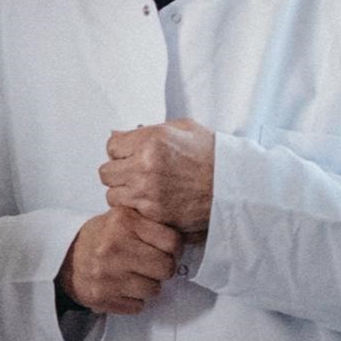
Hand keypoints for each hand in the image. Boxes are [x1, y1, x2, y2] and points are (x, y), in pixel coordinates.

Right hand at [57, 207, 183, 315]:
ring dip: (149, 286)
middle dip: (163, 269)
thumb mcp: (121, 218)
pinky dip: (134, 300)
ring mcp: (108, 274)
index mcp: (123, 222)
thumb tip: (185, 239)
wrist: (65, 258)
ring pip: (154, 290)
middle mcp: (115, 247)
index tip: (168, 250)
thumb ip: (149, 223)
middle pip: (166, 268)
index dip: (175, 248)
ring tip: (135, 275)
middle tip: (152, 265)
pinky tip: (123, 287)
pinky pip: (138, 306)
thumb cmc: (101, 238)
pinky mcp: (102, 296)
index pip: (172, 241)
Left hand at [98, 120, 217, 234]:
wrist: (234, 185)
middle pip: (106, 172)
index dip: (121, 150)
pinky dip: (135, 207)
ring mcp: (148, 192)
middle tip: (133, 173)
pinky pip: (127, 210)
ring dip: (124, 192)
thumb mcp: (183, 128)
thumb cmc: (213, 156)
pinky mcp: (154, 212)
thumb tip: (118, 135)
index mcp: (152, 140)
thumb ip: (148, 131)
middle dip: (118, 171)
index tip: (131, 154)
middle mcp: (145, 165)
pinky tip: (150, 201)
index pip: (112, 145)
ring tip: (142, 189)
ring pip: (112, 194)